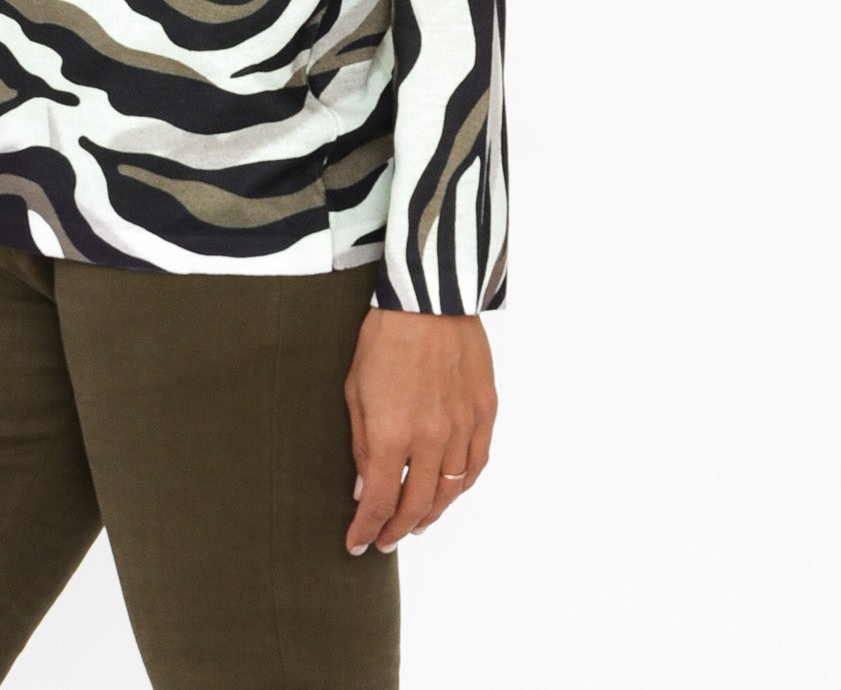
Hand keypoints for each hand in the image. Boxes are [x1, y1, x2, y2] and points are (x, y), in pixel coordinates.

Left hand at [343, 309, 496, 553]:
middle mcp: (431, 438)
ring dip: (432, 514)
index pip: (381, 502)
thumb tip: (365, 489)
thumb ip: (362, 444)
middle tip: (385, 540)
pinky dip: (463, 487)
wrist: (428, 296)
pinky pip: (477, 464)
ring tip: (416, 524)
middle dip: (397, 530)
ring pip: (451, 492)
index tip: (357, 543)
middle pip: (417, 506)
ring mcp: (463, 426)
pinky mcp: (485, 411)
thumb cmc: (383, 337)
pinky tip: (450, 493)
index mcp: (393, 433)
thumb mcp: (355, 390)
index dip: (368, 529)